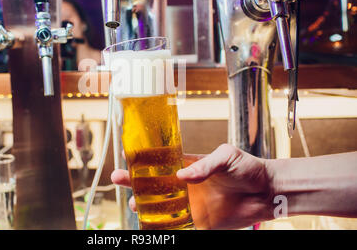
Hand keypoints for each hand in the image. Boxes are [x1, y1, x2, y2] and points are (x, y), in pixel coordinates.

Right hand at [111, 143, 274, 228]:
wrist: (267, 192)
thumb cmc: (247, 168)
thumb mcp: (226, 156)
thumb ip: (205, 164)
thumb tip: (183, 176)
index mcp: (188, 166)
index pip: (160, 162)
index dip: (142, 161)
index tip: (126, 159)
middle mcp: (185, 185)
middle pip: (154, 185)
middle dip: (134, 183)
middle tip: (119, 180)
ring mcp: (190, 204)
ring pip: (161, 207)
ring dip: (145, 207)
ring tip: (134, 205)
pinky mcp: (199, 223)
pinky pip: (178, 227)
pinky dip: (164, 229)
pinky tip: (152, 228)